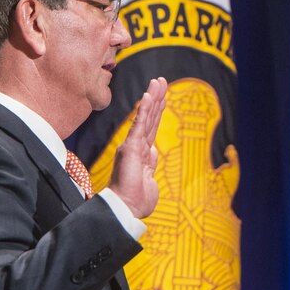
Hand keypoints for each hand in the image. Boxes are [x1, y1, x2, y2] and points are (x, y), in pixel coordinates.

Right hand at [109, 77, 167, 217]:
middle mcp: (137, 146)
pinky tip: (148, 96)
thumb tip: (154, 154)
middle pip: (150, 118)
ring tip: (158, 82)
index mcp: (142, 154)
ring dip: (153, 98)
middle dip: (157, 98)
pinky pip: (139, 126)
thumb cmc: (137, 200)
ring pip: (146, 118)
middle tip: (161, 81)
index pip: (152, 127)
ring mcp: (133, 146)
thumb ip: (152, 165)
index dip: (157, 111)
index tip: (162, 96)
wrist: (127, 209)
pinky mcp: (131, 148)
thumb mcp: (150, 180)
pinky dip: (144, 110)